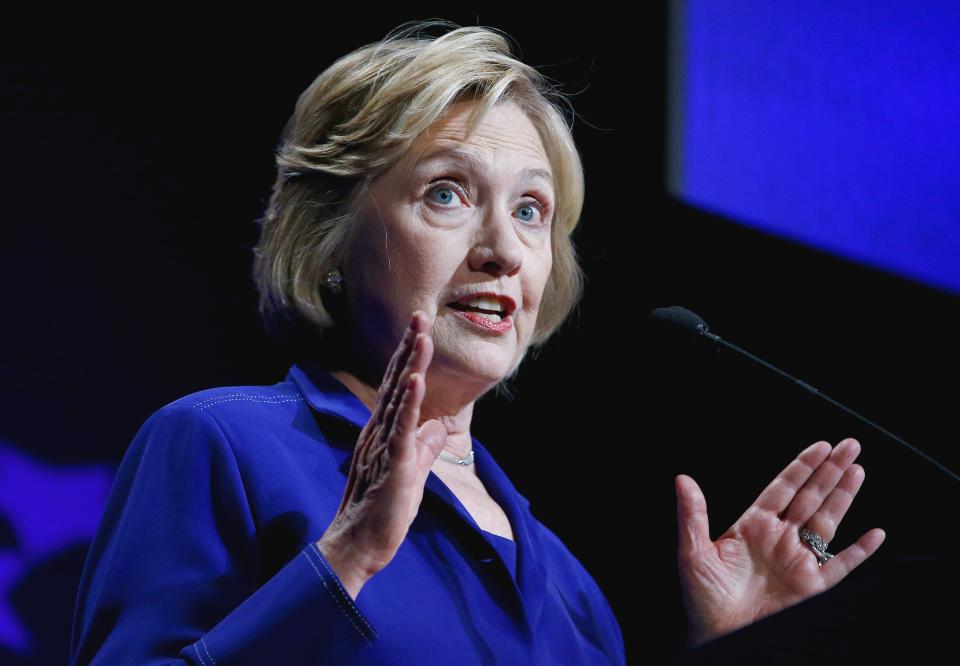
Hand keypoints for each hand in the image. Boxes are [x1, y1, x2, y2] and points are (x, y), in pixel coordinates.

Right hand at [317, 310, 447, 597]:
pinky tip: (415, 380)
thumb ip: (423, 446)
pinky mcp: (391, 463)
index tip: (420, 329)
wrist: (358, 545)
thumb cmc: (382, 511)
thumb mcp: (411, 472)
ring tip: (421, 337)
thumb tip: (439, 425)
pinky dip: (409, 403)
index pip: (397, 387)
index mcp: (383, 432)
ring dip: (410, 366)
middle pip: (395, 382)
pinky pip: (400, 429)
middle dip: (409, 348)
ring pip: (398, 398)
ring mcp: (383, 445)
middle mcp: (379, 431)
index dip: (409, 358)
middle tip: (420, 316)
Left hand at [674, 438, 885, 647]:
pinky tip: (875, 533)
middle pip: (810, 496)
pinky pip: (841, 565)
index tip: (819, 446)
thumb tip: (682, 479)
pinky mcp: (812, 586)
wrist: (720, 636)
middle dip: (830, 470)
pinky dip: (860, 551)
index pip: (782, 488)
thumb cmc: (704, 598)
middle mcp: (779, 538)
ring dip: (844, 496)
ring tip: (858, 470)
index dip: (802, 466)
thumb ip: (692, 513)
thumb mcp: (692, 552)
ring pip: (827, 521)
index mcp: (753, 526)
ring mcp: (798, 560)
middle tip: (849, 445)